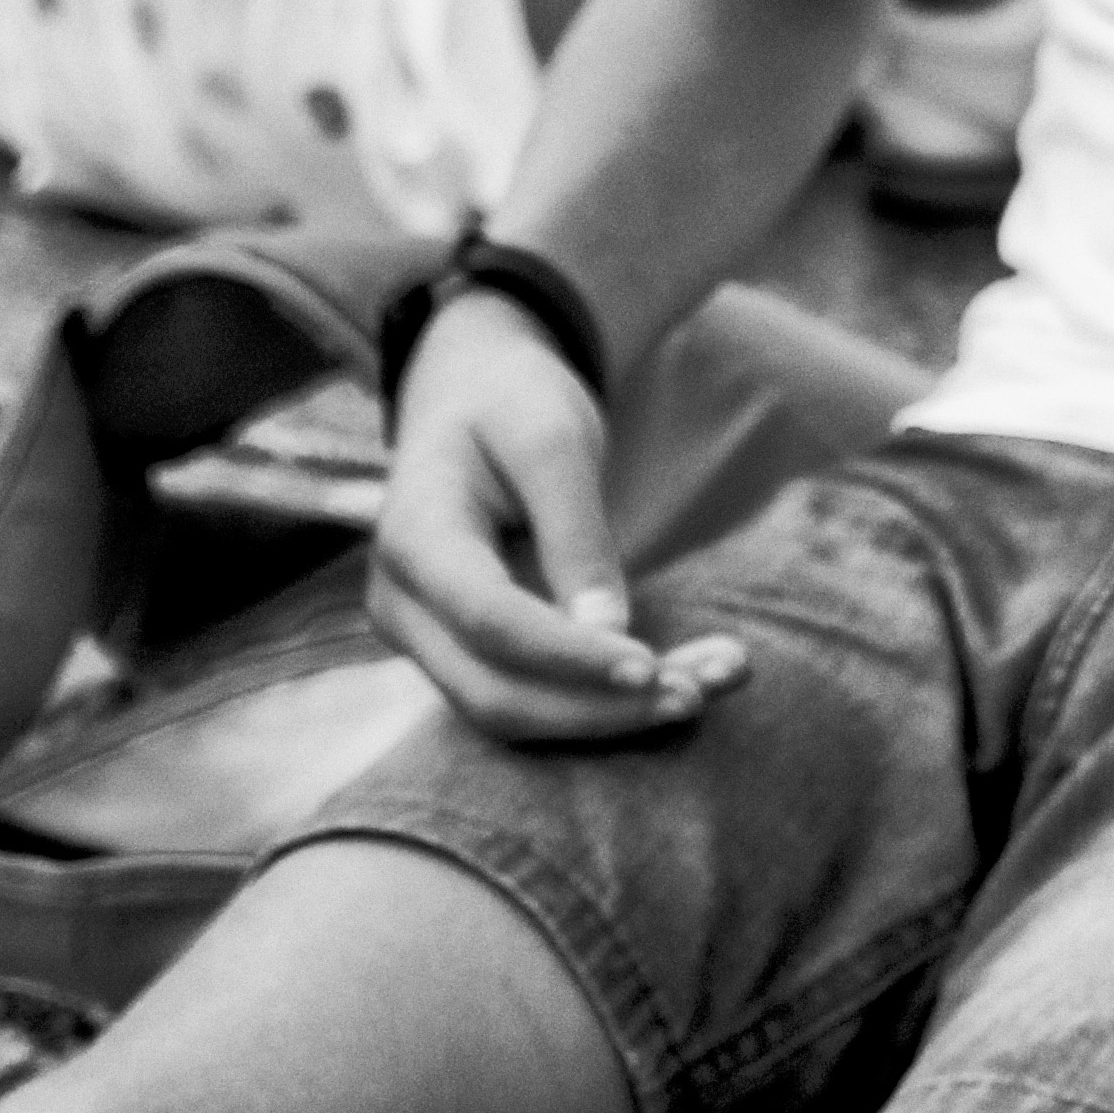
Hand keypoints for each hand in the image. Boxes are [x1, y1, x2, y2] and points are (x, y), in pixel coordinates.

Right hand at [366, 287, 733, 742]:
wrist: (470, 395)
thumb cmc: (511, 402)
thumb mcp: (551, 437)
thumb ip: (576, 533)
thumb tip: (608, 630)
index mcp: (413, 538)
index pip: (489, 621)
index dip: (570, 657)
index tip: (651, 670)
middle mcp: (402, 605)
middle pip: (494, 693)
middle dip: (600, 709)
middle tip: (704, 692)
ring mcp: (424, 638)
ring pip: (512, 711)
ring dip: (610, 717)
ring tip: (711, 686)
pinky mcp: (464, 653)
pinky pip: (528, 698)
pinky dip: (600, 703)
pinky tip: (682, 682)